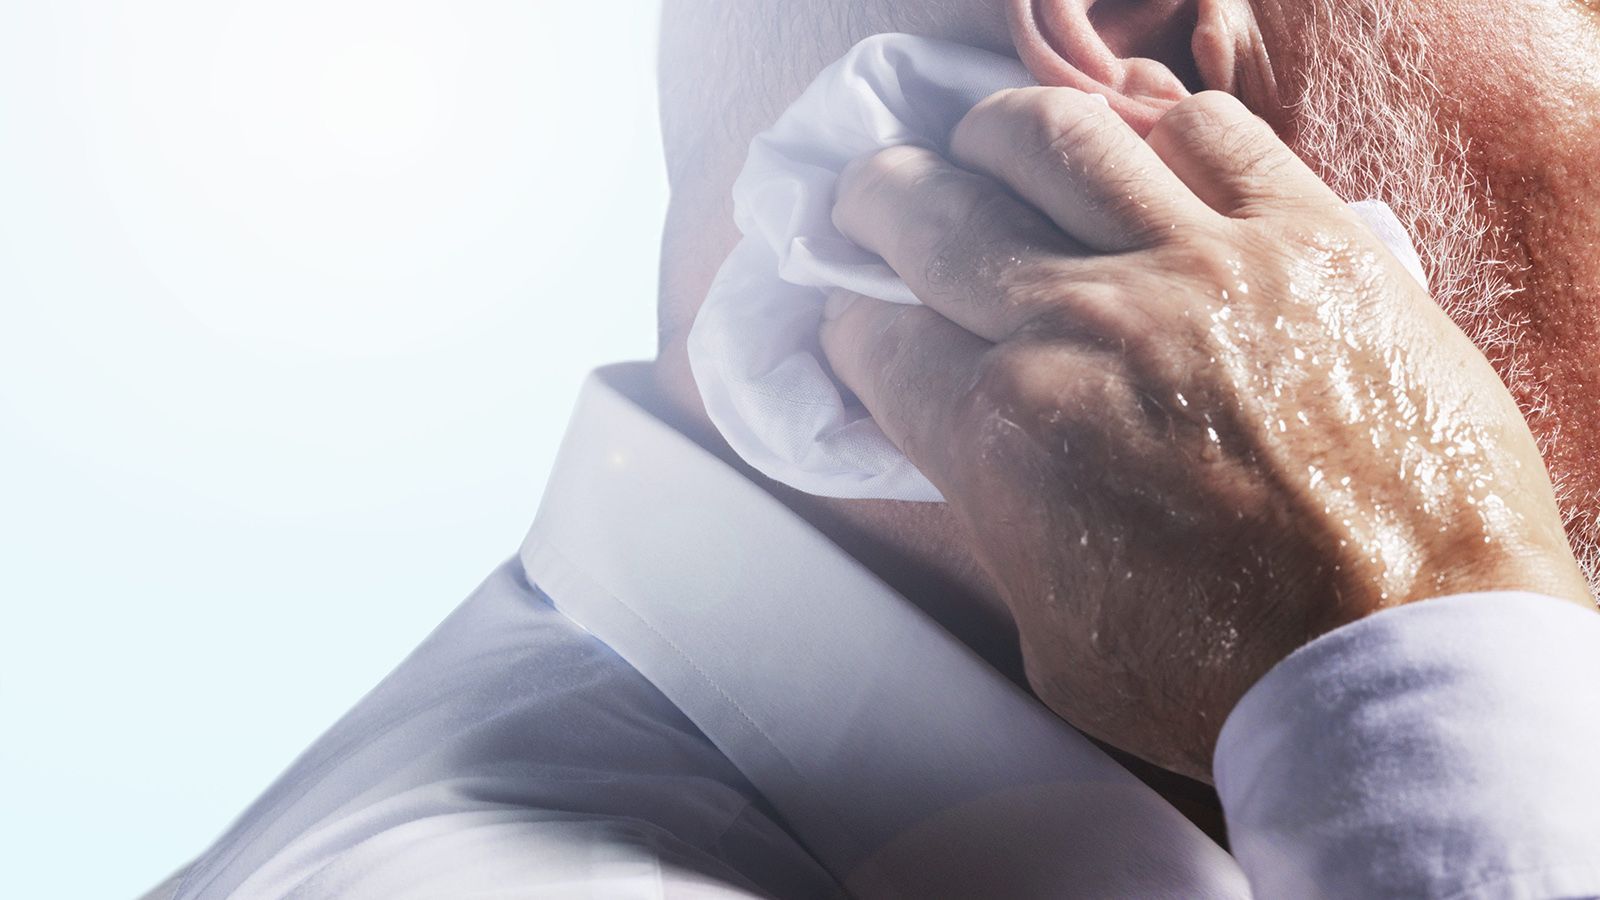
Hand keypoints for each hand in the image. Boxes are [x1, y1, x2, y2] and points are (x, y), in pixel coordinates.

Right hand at [821, 88, 1590, 779]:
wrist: (1405, 656)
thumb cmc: (1229, 677)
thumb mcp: (1055, 639)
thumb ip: (1001, 531)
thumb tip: (984, 461)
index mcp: (1003, 431)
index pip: (878, 338)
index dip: (853, 328)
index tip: (861, 327)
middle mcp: (1079, 325)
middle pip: (929, 212)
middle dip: (877, 202)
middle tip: (873, 203)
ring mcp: (1196, 266)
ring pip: (1054, 138)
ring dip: (993, 134)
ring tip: (984, 144)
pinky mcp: (1306, 239)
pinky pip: (1215, 132)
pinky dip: (1164, 131)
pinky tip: (1147, 159)